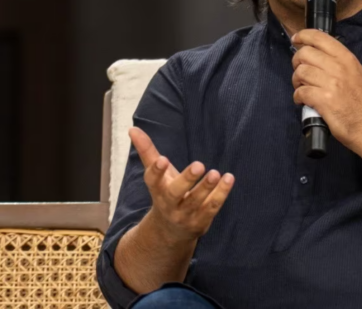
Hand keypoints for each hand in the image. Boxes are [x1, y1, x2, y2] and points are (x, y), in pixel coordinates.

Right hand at [129, 126, 234, 242]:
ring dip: (206, 187)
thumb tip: (132, 129)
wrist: (170, 232)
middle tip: (198, 165)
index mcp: (156, 189)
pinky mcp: (201, 221)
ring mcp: (185, 214)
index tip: (163, 159)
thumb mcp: (156, 174)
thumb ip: (147, 151)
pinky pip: (212, 207)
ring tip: (215, 173)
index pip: (152, 181)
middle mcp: (169, 204)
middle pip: (175, 193)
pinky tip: (228, 178)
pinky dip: (221, 194)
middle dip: (186, 180)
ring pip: (196, 201)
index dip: (157, 171)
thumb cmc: (165, 193)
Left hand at [291, 29, 361, 161]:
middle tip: (300, 73)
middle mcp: (338, 67)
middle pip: (304, 54)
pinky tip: (303, 101)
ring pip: (300, 72)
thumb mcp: (357, 73)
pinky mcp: (323, 100)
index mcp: (346, 58)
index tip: (296, 39)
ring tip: (302, 89)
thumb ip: (338, 62)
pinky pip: (300, 92)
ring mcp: (330, 83)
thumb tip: (316, 55)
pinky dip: (298, 97)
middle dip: (297, 63)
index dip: (303, 36)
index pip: (320, 37)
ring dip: (297, 81)